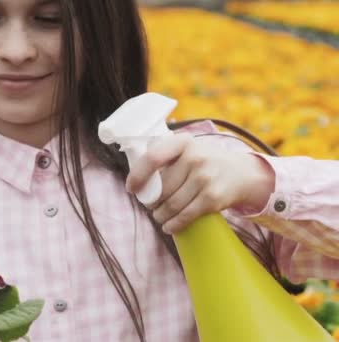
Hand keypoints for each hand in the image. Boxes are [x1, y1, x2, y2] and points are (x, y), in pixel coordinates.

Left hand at [126, 133, 274, 233]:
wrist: (242, 173)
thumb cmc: (205, 162)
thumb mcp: (188, 150)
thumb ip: (165, 159)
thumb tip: (137, 180)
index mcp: (183, 142)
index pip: (152, 158)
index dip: (138, 176)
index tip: (132, 188)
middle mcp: (194, 157)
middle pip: (161, 188)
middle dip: (151, 201)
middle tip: (150, 205)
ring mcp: (205, 178)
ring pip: (170, 204)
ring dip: (160, 215)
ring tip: (158, 216)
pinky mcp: (213, 197)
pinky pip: (185, 216)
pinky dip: (173, 224)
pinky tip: (168, 226)